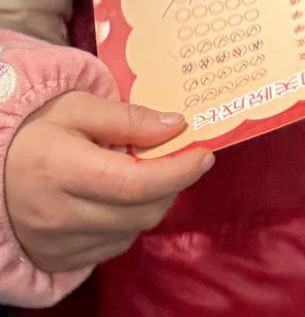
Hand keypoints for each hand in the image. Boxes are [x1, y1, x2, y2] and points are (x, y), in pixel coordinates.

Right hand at [6, 94, 212, 274]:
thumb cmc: (38, 130)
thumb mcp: (78, 107)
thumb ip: (128, 117)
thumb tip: (176, 126)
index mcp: (62, 169)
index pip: (134, 183)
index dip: (177, 172)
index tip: (204, 154)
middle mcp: (59, 214)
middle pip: (139, 212)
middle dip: (173, 185)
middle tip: (183, 158)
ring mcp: (57, 243)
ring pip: (131, 231)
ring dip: (153, 203)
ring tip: (147, 172)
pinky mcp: (58, 259)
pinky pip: (114, 246)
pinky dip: (130, 221)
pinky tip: (123, 196)